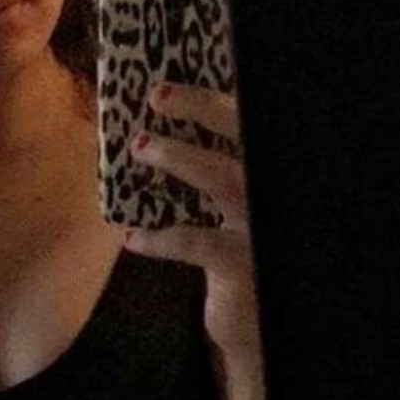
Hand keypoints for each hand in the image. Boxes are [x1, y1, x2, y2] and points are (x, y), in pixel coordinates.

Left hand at [125, 81, 260, 368]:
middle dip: (205, 107)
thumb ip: (210, 171)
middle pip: (247, 135)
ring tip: (140, 147)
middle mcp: (269, 192)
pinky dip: (161, 238)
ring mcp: (262, 228)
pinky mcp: (245, 265)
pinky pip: (199, 244)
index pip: (247, 122)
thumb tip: (152, 129)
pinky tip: (129, 237)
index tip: (183, 72)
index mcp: (262, 172)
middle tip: (158, 94)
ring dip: (181, 158)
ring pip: (227, 180)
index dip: (218, 94)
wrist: (256, 327)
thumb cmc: (234, 257)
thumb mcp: (228, 212)